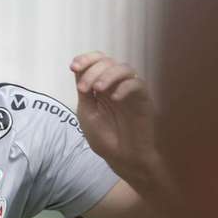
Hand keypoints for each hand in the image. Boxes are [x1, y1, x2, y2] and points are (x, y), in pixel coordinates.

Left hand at [70, 51, 158, 182]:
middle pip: (108, 61)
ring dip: (108, 75)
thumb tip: (79, 70)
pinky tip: (114, 98)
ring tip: (97, 89)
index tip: (73, 67)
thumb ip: (84, 92)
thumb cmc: (104, 137)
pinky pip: (138, 84)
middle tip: (84, 88)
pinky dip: (124, 87)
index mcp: (100, 86)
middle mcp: (116, 85)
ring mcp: (130, 91)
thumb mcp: (87, 113)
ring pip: (124, 68)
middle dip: (92, 70)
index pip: (96, 62)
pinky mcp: (144, 100)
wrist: (122, 158)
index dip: (85, 59)